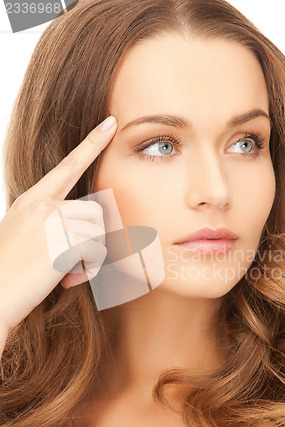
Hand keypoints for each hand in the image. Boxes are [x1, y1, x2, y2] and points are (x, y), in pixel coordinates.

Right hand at [0, 115, 116, 332]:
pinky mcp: (63, 241)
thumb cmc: (9, 272)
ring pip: (98, 233)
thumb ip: (51, 223)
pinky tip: (65, 280)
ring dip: (89, 259)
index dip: (91, 144)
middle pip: (95, 213)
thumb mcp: (25, 236)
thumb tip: (88, 228)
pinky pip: (95, 253)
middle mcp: (43, 205)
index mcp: (32, 201)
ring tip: (66, 273)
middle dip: (91, 241)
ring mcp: (52, 221)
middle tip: (72, 264)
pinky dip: (87, 271)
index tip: (110, 123)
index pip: (67, 166)